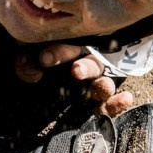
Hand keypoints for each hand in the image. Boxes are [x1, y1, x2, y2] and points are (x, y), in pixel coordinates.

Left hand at [14, 43, 133, 116]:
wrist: (45, 93)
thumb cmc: (40, 70)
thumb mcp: (28, 64)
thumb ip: (27, 65)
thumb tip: (32, 71)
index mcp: (70, 51)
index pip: (69, 47)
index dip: (60, 52)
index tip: (44, 58)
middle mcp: (87, 66)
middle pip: (93, 63)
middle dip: (87, 67)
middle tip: (76, 72)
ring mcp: (95, 85)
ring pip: (105, 83)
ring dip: (104, 85)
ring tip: (102, 87)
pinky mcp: (99, 105)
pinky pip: (110, 105)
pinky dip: (118, 103)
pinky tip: (126, 98)